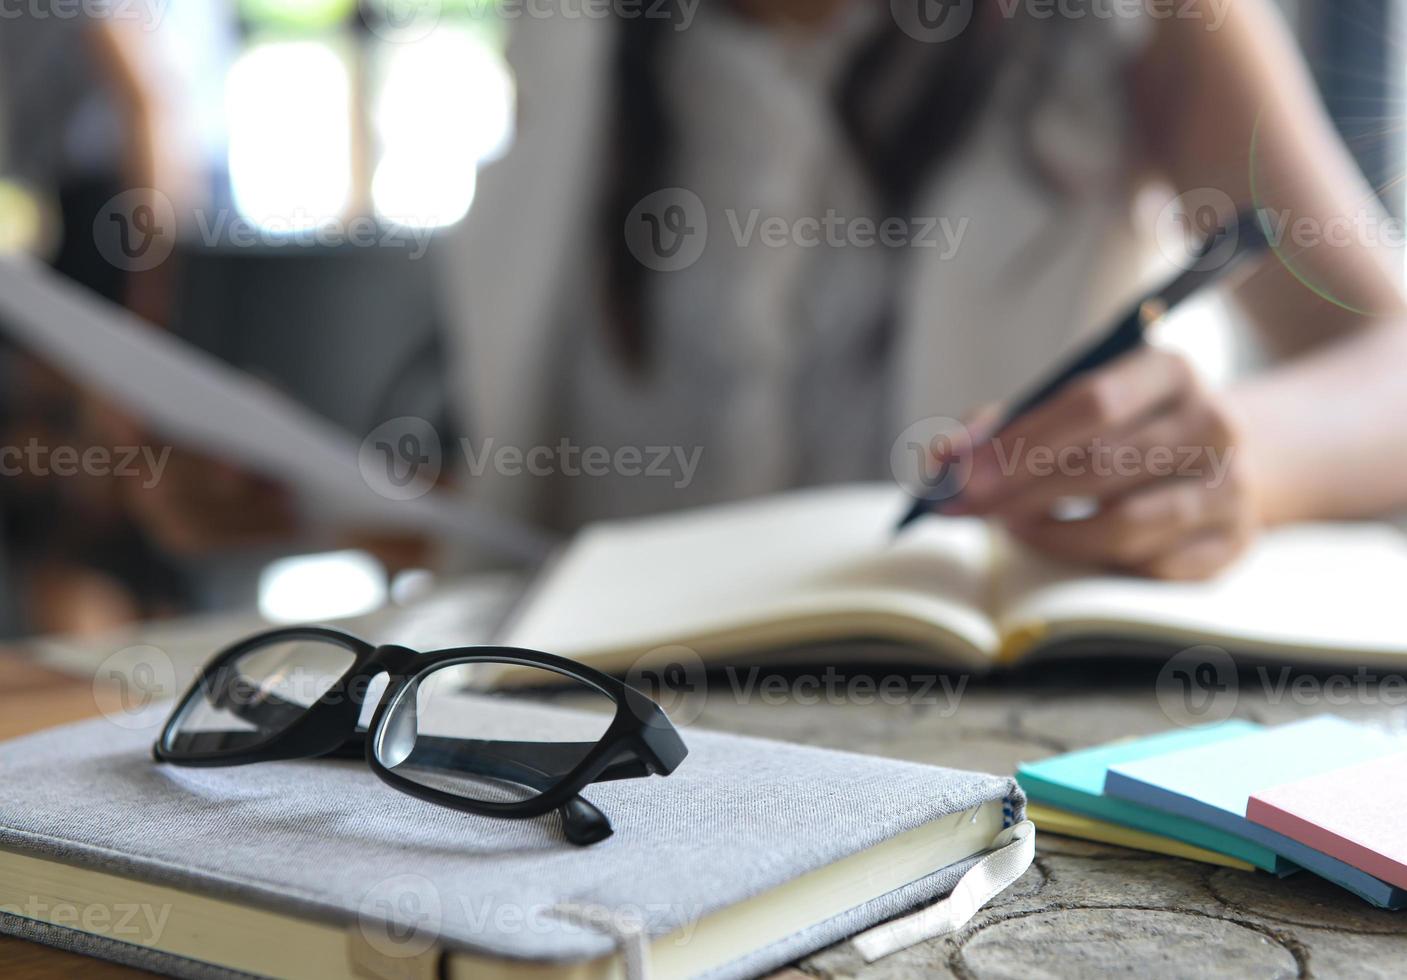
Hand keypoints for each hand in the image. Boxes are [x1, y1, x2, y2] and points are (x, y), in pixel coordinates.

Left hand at [952, 348, 1263, 579]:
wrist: (1212, 463)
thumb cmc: (1118, 432)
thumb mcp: (1069, 408)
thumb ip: (1002, 425)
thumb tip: (942, 458)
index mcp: (1169, 370)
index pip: (1092, 403)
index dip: (1020, 443)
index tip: (963, 476)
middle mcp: (1213, 422)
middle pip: (1103, 464)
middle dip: (1020, 493)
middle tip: (967, 510)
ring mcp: (1232, 485)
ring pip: (1128, 524)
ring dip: (1055, 534)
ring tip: (1014, 528)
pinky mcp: (1234, 543)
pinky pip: (1151, 567)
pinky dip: (1097, 562)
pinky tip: (1068, 546)